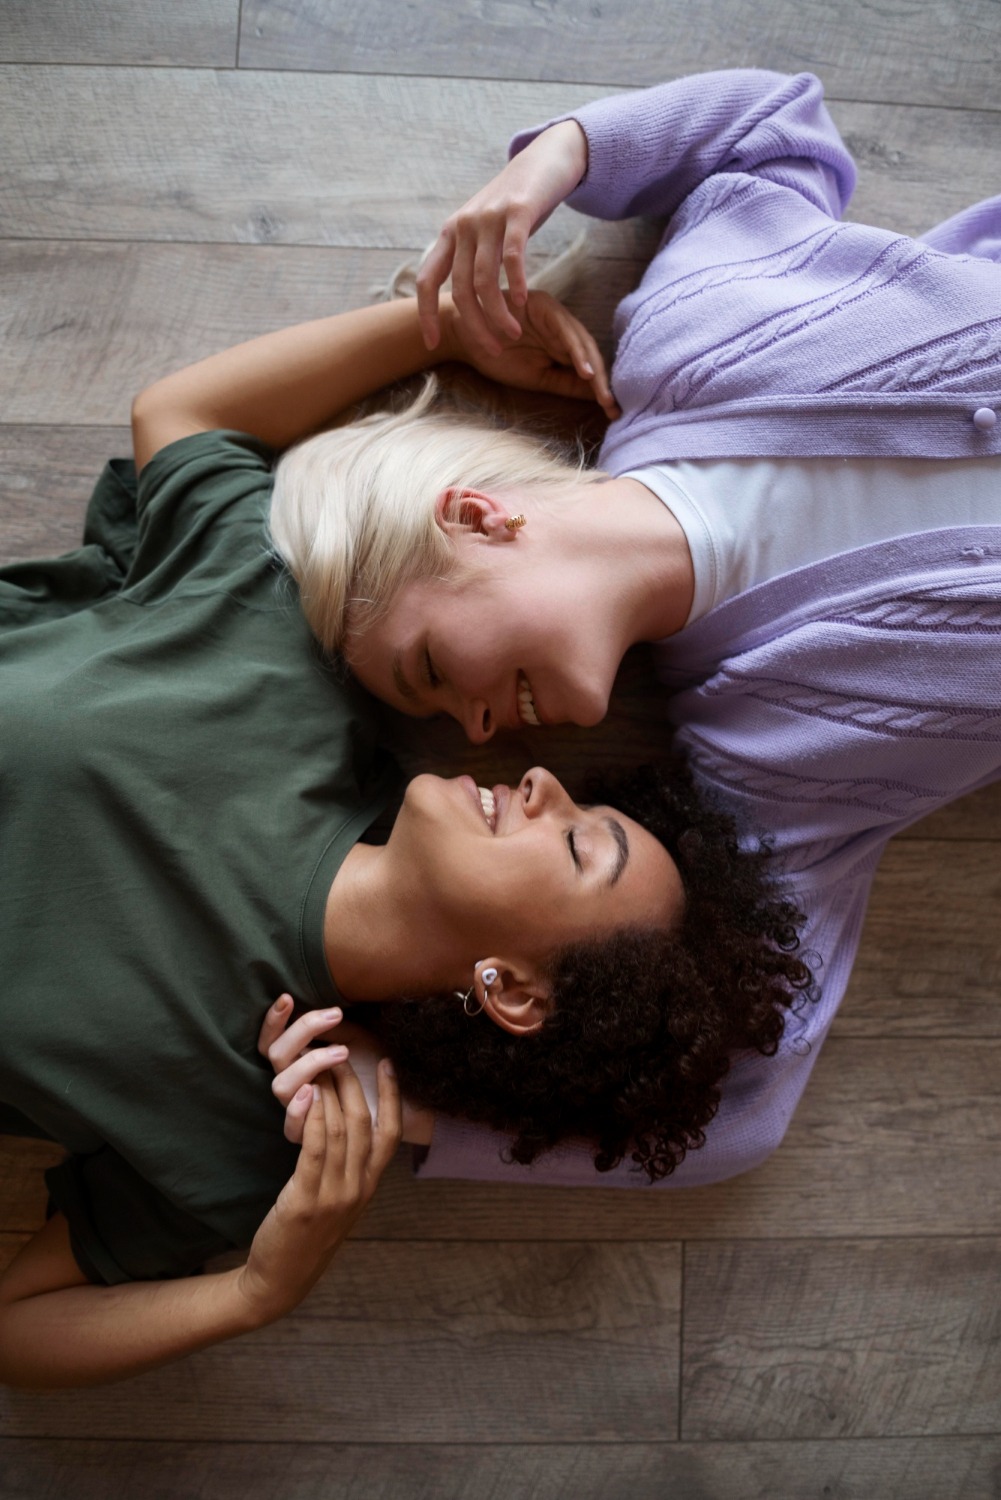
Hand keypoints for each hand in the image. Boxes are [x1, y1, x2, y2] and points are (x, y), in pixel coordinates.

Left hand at [237, 1064, 400, 1323]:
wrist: (281, 1281)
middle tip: (338, 1051)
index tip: (388, 1062)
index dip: (392, 1096)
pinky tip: (307, 1093)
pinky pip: (315, 1148)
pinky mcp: (306, 1199)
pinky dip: (312, 1116)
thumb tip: (345, 1125)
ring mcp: (335, 1195)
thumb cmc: (306, 1236)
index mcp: (368, 1187)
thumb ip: (348, 1169)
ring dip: (330, 1091)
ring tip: (319, 1062)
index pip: (391, 1134)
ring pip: (339, 1129)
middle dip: (351, 1082)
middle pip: (362, 1123)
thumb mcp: (338, 1202)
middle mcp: (358, 1188)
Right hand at [259, 995, 434, 1147]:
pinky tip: (316, 1090)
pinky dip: (300, 1109)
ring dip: (310, 1063)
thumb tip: (315, 1008)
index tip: (288, 998)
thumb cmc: (375, 1067)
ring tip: (343, 1052)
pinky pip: (291, 1128)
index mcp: (297, 1060)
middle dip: (302, 1031)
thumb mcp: (356, 1038)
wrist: (403, 1105)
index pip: (272, 1039)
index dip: (273, 1020)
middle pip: (276, 1055)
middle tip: (336, 1015)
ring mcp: (298, 1110)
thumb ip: (333, 1027)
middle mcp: (293, 1084)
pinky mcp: (308, 1138)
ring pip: (280, 1086)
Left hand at [418, 119, 588, 355]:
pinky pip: (512, 256)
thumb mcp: (485, 231)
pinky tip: (523, 303)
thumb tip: (464, 299)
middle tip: (491, 350)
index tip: (432, 344)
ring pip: (485, 280)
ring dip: (497, 314)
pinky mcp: (518, 211)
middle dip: (474, 326)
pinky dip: (517, 283)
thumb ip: (472, 259)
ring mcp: (489, 217)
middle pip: (460, 290)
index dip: (425, 315)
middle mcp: (464, 225)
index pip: (427, 280)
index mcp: (450, 233)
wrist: (545, 159)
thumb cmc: (516, 205)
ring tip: (511, 334)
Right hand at [442, 289, 618, 419]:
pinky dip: (575, 350)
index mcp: (562, 341)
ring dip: (594, 368)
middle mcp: (563, 325)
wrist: (462, 335)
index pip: (588, 364)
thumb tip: (596, 398)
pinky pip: (564, 328)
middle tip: (611, 405)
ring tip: (602, 393)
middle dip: (603, 381)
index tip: (612, 412)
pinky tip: (584, 370)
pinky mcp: (543, 304)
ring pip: (582, 342)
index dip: (601, 388)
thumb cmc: (496, 355)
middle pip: (590, 353)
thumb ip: (565, 383)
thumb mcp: (536, 377)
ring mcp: (554, 313)